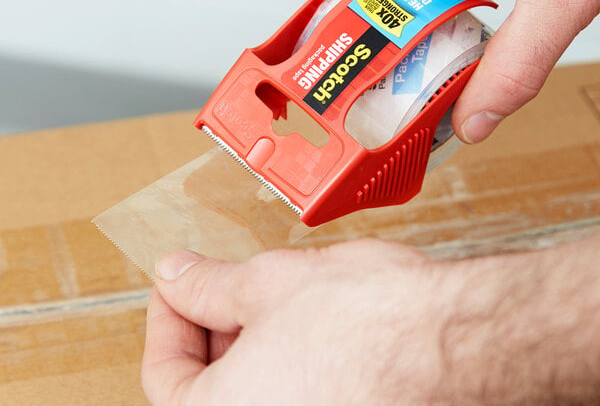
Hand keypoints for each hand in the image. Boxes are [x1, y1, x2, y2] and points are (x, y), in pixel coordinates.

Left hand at [142, 237, 599, 404]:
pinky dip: (293, 362)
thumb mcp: (269, 282)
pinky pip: (299, 394)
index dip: (169, 316)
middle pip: (212, 387)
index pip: (165, 375)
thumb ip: (208, 285)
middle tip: (233, 285)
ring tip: (283, 300)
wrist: (459, 342)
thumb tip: (176, 275)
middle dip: (217, 327)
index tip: (181, 282)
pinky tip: (315, 327)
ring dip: (257, 343)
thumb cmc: (370, 320)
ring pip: (259, 390)